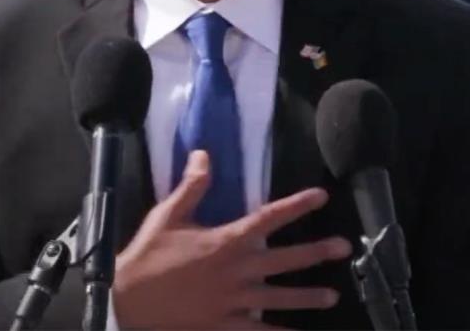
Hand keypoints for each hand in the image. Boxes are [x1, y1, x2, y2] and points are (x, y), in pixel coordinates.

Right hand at [112, 150, 351, 329]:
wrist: (126, 300)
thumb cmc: (148, 255)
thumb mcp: (168, 215)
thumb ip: (192, 186)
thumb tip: (204, 155)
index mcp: (226, 240)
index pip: (270, 217)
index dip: (298, 205)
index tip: (322, 196)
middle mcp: (237, 270)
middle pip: (286, 259)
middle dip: (317, 252)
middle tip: (344, 248)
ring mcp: (233, 301)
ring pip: (279, 298)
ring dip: (307, 297)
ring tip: (331, 297)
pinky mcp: (224, 325)